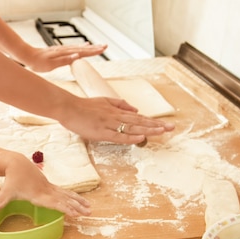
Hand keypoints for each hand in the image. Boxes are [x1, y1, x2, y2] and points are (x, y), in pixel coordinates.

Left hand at [0, 154, 90, 216]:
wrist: (16, 163)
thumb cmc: (11, 180)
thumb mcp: (4, 192)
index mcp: (38, 195)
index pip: (54, 203)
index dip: (64, 208)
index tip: (74, 213)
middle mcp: (46, 191)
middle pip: (64, 200)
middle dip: (76, 207)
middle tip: (88, 214)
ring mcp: (50, 188)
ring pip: (67, 196)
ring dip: (79, 203)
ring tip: (90, 209)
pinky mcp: (50, 186)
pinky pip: (65, 193)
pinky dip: (74, 198)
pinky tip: (82, 202)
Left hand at [23, 44, 107, 71]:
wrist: (27, 56)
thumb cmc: (38, 62)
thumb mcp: (51, 65)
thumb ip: (65, 61)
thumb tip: (77, 56)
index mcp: (65, 54)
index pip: (82, 52)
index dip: (93, 52)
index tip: (103, 50)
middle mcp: (65, 50)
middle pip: (83, 49)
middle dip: (94, 48)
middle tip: (105, 46)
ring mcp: (62, 50)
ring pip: (79, 48)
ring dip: (89, 48)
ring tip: (98, 46)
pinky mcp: (59, 51)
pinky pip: (73, 48)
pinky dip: (80, 47)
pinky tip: (82, 47)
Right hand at [59, 96, 175, 143]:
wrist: (68, 107)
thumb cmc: (83, 106)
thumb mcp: (104, 101)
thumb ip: (120, 104)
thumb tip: (135, 109)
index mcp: (116, 111)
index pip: (138, 117)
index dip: (152, 121)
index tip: (166, 124)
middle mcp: (115, 116)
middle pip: (139, 122)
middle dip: (156, 125)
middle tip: (172, 128)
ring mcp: (109, 124)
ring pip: (132, 127)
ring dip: (148, 129)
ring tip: (162, 132)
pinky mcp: (101, 131)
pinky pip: (118, 135)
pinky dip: (130, 136)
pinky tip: (140, 137)